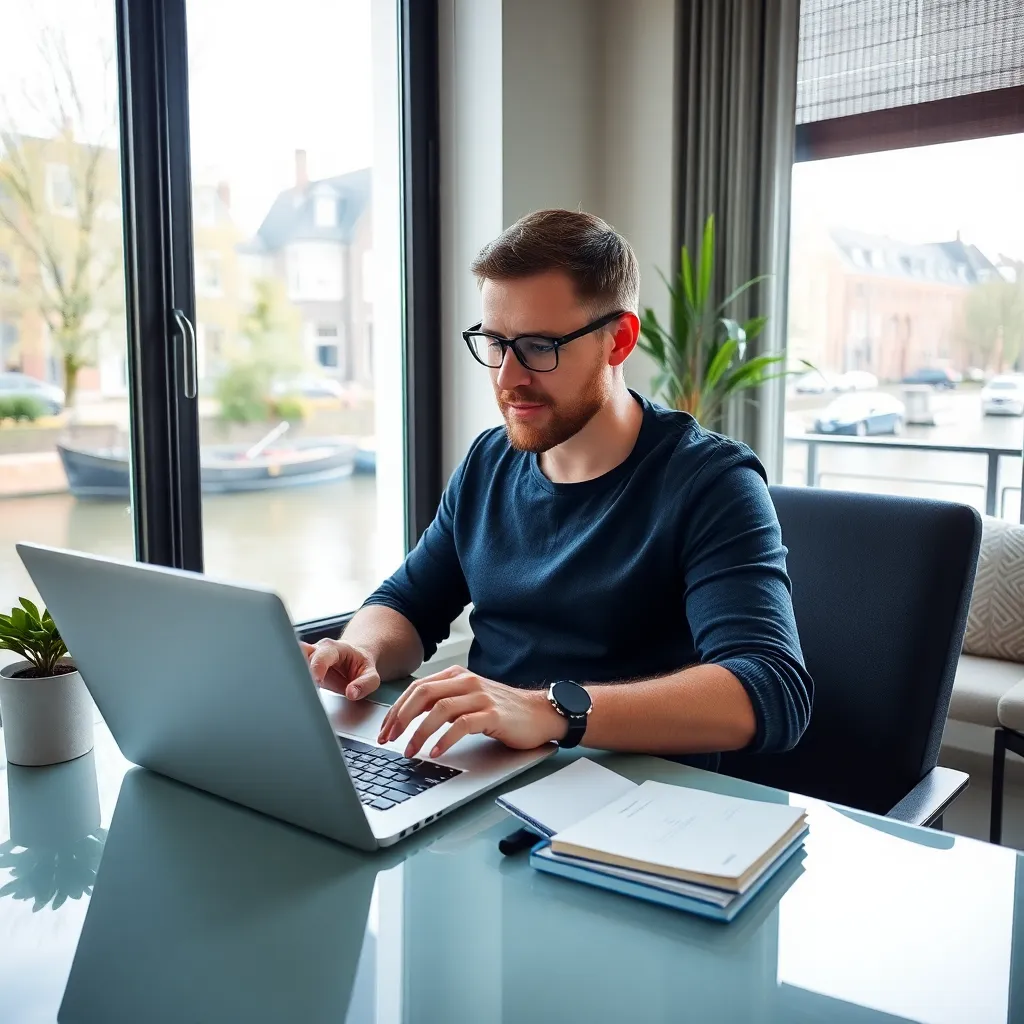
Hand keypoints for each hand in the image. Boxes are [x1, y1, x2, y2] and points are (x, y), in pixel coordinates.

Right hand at [299, 639, 380, 700]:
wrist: (354, 659)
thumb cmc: (360, 665)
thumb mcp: (371, 675)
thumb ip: (364, 684)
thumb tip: (351, 693)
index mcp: (334, 648)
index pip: (321, 655)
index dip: (317, 668)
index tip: (316, 682)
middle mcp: (316, 650)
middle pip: (300, 653)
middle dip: (298, 669)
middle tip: (301, 686)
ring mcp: (306, 657)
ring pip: (291, 660)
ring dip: (292, 675)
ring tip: (294, 690)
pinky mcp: (301, 667)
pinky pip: (291, 670)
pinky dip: (290, 680)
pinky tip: (291, 691)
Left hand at [377, 665, 567, 758]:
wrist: (540, 712)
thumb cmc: (503, 710)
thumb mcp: (468, 700)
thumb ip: (443, 702)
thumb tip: (409, 717)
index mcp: (456, 676)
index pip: (417, 689)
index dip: (396, 710)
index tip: (384, 730)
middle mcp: (466, 682)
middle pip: (423, 694)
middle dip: (401, 718)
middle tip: (389, 739)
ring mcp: (480, 696)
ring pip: (440, 710)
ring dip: (419, 732)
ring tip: (409, 751)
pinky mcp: (493, 713)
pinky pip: (462, 725)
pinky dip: (445, 739)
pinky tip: (436, 752)